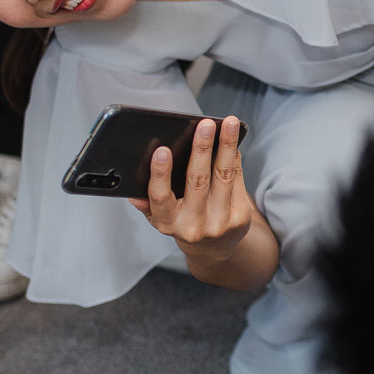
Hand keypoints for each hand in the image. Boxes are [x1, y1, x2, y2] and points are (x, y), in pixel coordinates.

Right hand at [128, 117, 253, 264]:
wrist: (215, 250)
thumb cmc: (183, 222)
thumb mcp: (161, 218)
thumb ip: (148, 204)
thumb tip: (133, 193)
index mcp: (168, 223)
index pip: (160, 198)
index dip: (160, 174)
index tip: (162, 150)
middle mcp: (193, 225)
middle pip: (197, 181)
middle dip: (202, 149)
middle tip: (205, 125)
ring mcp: (219, 222)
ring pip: (223, 176)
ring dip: (227, 146)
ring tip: (229, 123)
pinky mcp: (240, 217)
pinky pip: (237, 179)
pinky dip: (235, 157)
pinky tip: (233, 139)